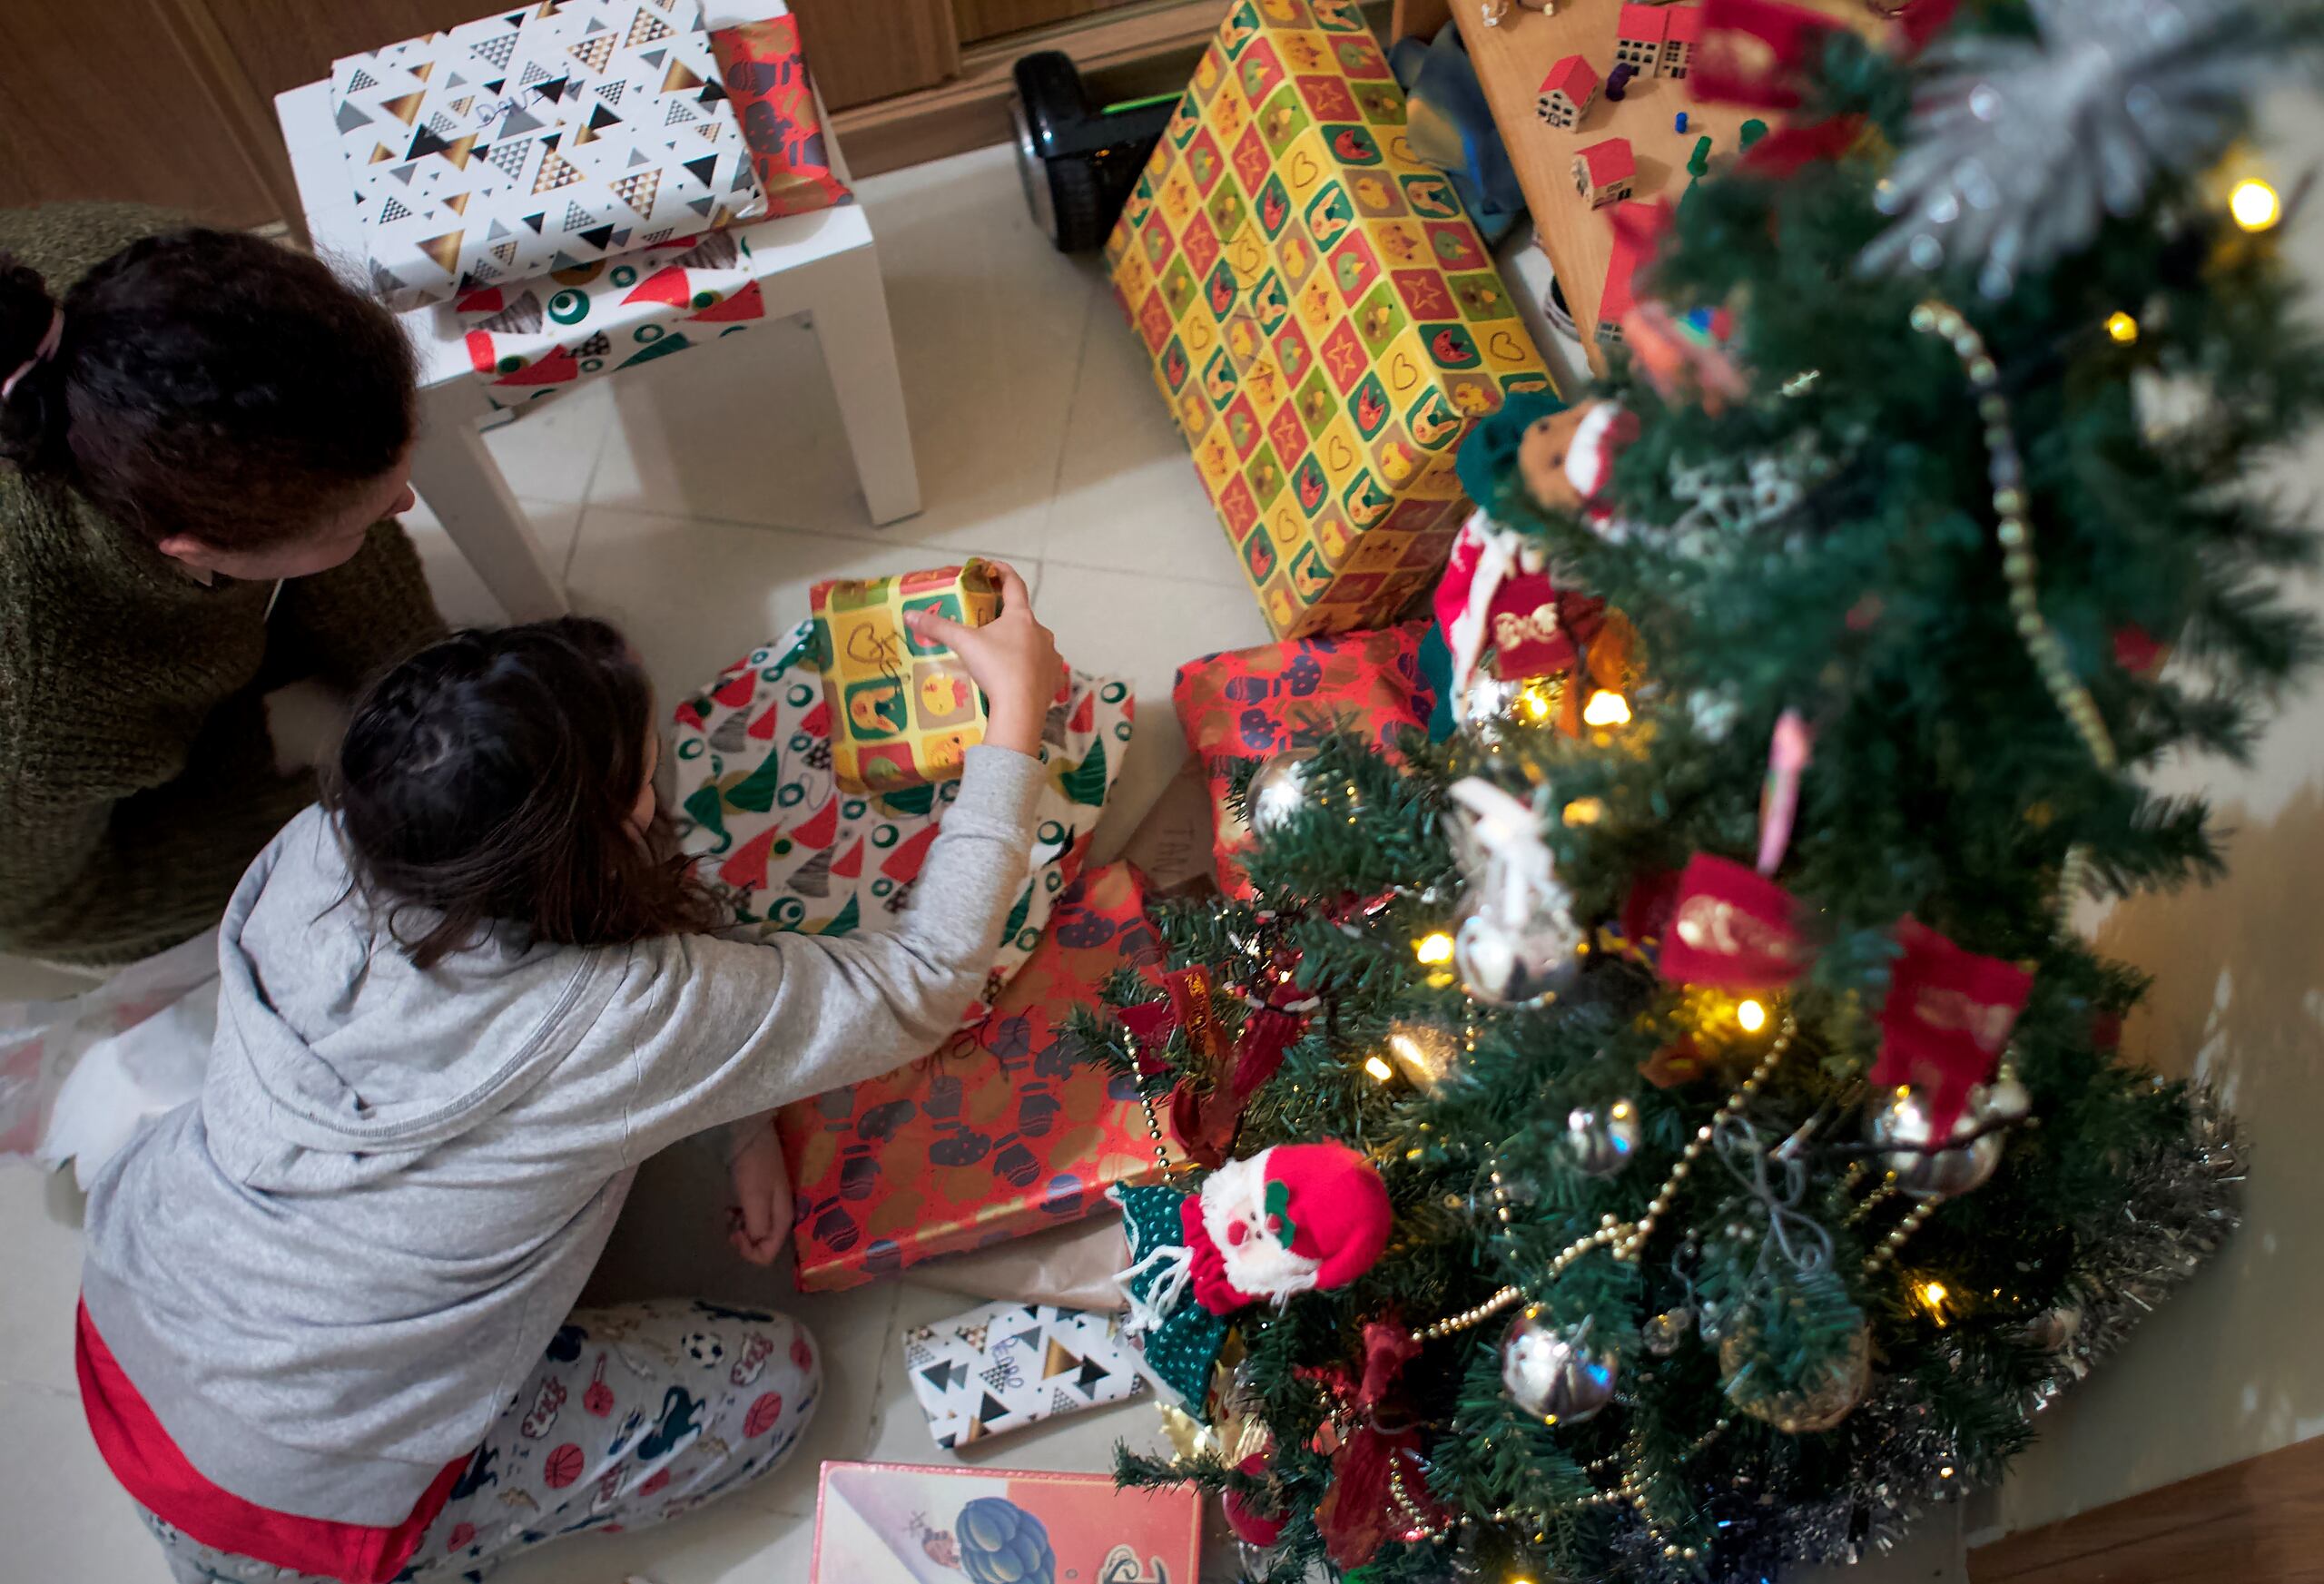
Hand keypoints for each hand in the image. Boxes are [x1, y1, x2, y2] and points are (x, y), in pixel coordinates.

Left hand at [726, 1122, 792, 1266]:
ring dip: (740, 1229)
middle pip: (763, 1245)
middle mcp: (781, 1216)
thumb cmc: (754, 1166)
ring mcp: (773, 1205)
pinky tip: (732, 1207)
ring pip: (756, 1232)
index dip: (749, 1251)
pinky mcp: (763, 1196)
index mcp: (784, 1219)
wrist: (752, 1135)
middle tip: (730, 1224)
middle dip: (744, 1240)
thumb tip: (757, 1243)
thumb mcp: (756, 1198)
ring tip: (729, 1213)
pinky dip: (740, 1218)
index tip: (735, 1234)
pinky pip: (752, 1218)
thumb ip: (759, 1225)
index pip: (768, 1254)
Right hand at [904, 559, 1061, 757]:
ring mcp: (1051, 656)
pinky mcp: (1054, 679)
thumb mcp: (963, 644)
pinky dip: (1031, 669)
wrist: (1020, 709)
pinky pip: (1043, 668)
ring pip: (1035, 644)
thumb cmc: (995, 668)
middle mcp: (1042, 632)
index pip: (1014, 585)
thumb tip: (909, 615)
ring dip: (1021, 645)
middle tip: (989, 624)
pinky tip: (1019, 677)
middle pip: (1024, 618)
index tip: (992, 566)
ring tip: (1001, 656)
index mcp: (1021, 617)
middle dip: (1007, 619)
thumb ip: (937, 628)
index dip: (1002, 572)